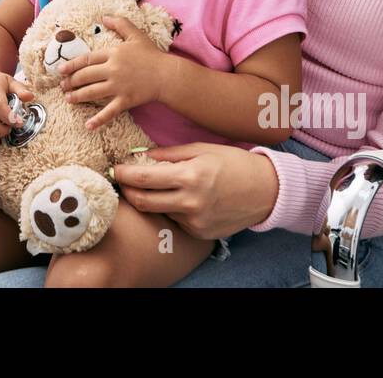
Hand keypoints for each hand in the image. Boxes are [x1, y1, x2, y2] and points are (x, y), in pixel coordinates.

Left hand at [57, 14, 172, 129]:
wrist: (167, 74)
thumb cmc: (151, 54)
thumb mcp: (136, 35)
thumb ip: (120, 23)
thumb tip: (104, 17)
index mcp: (113, 53)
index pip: (86, 59)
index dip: (72, 65)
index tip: (61, 70)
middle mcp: (112, 70)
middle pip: (85, 76)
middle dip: (71, 82)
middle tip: (63, 86)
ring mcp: (118, 86)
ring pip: (92, 93)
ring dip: (78, 97)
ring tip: (68, 99)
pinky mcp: (126, 100)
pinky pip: (109, 111)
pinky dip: (98, 120)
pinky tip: (88, 125)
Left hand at [112, 142, 279, 239]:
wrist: (266, 190)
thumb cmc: (234, 163)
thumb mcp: (202, 149)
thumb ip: (169, 154)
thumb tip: (140, 156)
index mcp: (190, 176)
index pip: (143, 179)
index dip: (124, 174)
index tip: (116, 169)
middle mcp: (191, 202)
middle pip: (143, 202)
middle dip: (127, 191)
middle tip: (123, 181)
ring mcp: (196, 221)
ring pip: (159, 212)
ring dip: (150, 200)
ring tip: (155, 187)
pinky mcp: (200, 233)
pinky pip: (176, 220)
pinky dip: (172, 209)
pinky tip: (182, 198)